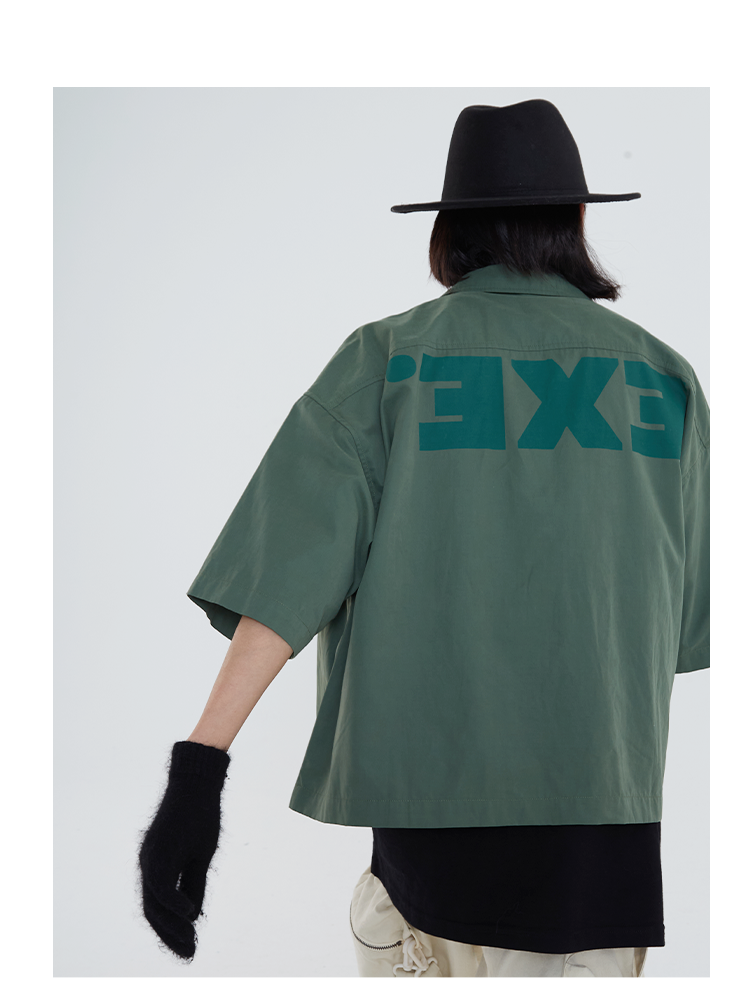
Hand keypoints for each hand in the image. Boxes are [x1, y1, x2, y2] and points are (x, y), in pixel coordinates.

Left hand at [138, 741, 229, 959]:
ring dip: (170, 926)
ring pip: (154, 902)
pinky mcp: (158, 847)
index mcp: (157, 866)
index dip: (171, 931)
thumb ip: (192, 884)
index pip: (159, 909)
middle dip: (170, 935)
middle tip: (188, 953)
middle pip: (153, 911)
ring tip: (188, 942)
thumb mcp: (199, 856)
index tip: (188, 948)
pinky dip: (172, 902)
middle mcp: (149, 863)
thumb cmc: (199, 816)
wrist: (197, 782)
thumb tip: (193, 916)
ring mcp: (151, 855)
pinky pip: (161, 883)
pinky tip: (188, 913)